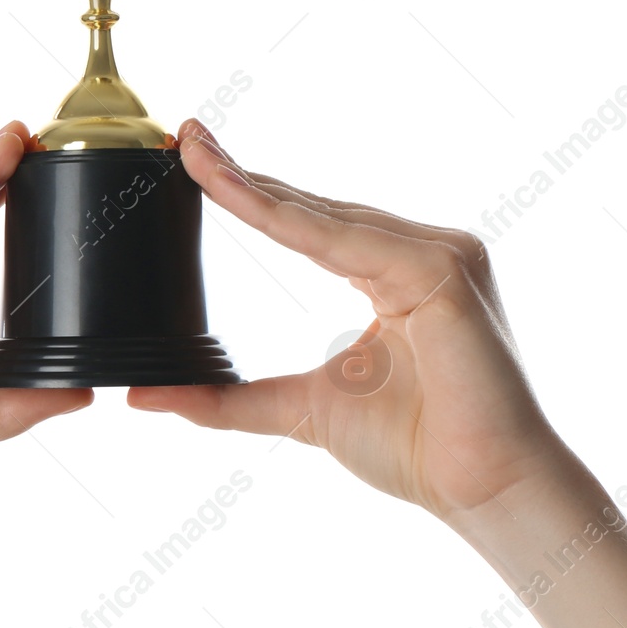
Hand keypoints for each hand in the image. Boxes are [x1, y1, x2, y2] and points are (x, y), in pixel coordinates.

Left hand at [130, 120, 566, 526]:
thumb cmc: (418, 451)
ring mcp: (440, 254)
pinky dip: (287, 219)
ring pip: (326, 216)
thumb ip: (228, 399)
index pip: (311, 225)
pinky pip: (347, 239)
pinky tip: (238, 195)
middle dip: (243, 174)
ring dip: (254, 187)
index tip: (191, 159)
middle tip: (182, 135)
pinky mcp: (445, 269)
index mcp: (399, 274)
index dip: (251, 194)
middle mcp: (423, 252)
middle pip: (316, 208)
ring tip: (195, 156)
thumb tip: (144, 395)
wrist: (483, 492)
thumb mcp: (302, 410)